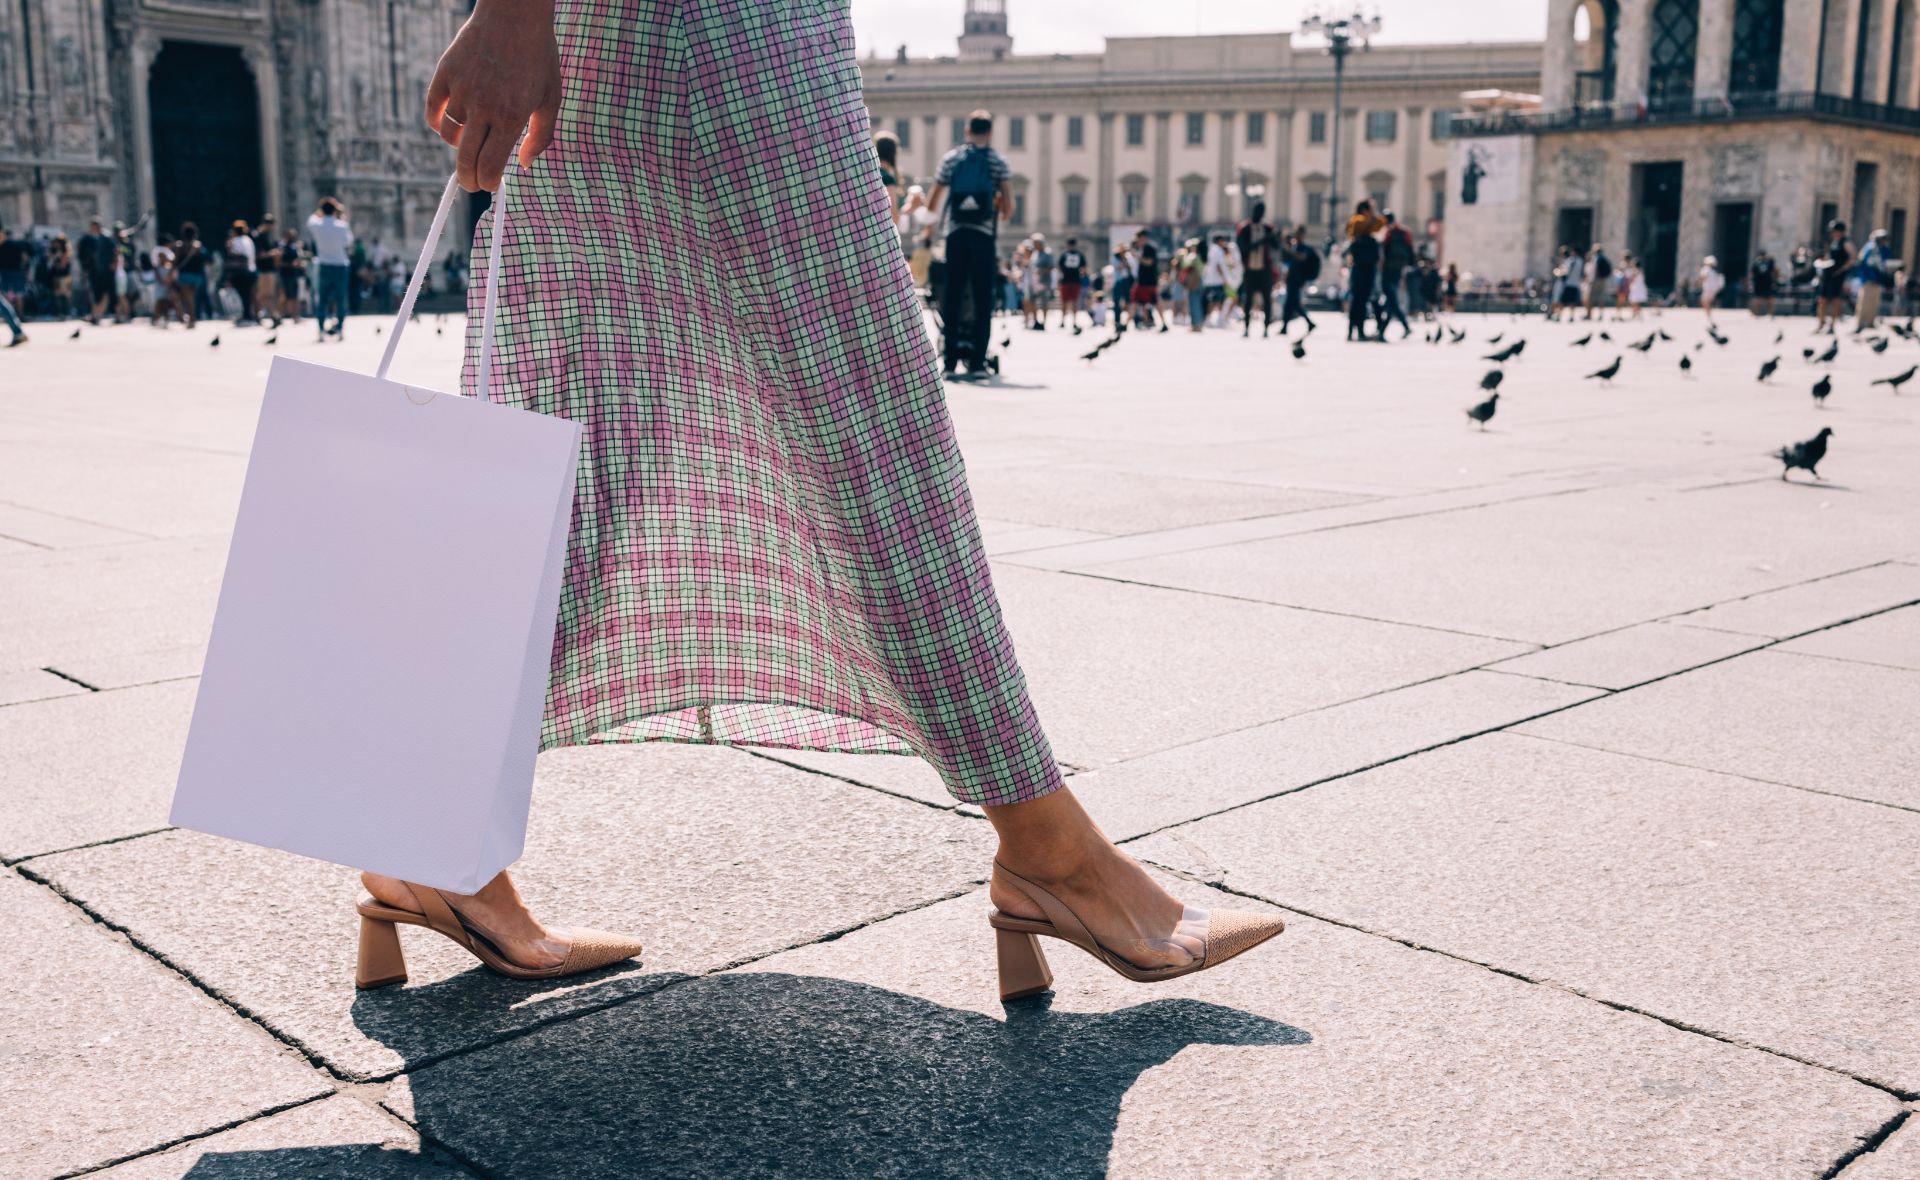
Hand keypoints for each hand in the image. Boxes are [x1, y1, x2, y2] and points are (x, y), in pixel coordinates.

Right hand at [425, 0, 560, 191]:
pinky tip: (449, 127)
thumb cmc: (538, 57)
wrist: (515, 14)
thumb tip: (524, 165)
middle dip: (469, 180)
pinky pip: (433, 111)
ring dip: (459, 146)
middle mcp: (483, 106)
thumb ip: (541, 136)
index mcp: (511, 116)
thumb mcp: (551, 98)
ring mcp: (461, 89)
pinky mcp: (445, 73)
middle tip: (472, 183)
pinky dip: (438, 125)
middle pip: (466, 159)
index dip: (488, 182)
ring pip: (449, 136)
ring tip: (472, 142)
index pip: (490, 164)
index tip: (491, 185)